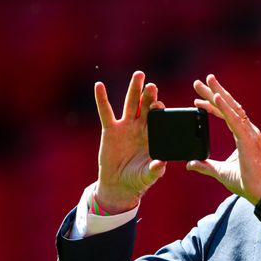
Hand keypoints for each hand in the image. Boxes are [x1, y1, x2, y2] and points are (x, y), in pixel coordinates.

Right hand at [94, 71, 166, 213]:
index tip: (160, 105)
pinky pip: (105, 112)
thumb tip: (161, 165)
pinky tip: (99, 86)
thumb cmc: (138, 180)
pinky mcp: (110, 130)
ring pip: (130, 104)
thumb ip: (154, 170)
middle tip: (152, 85)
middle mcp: (141, 128)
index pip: (159, 119)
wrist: (119, 185)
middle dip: (149, 96)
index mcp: (153, 136)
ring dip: (134, 89)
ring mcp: (126, 127)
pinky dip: (101, 99)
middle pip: (146, 107)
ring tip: (139, 75)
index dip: (159, 111)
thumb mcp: (147, 176)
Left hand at [187, 74, 260, 204]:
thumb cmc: (248, 183)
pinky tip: (215, 98)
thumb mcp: (221, 172)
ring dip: (219, 94)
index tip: (199, 99)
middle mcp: (248, 131)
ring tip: (207, 82)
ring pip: (232, 108)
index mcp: (244, 136)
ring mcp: (249, 133)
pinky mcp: (248, 139)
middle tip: (201, 81)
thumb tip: (191, 164)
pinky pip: (234, 120)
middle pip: (230, 106)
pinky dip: (224, 108)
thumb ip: (206, 166)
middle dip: (215, 92)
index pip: (227, 115)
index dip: (214, 106)